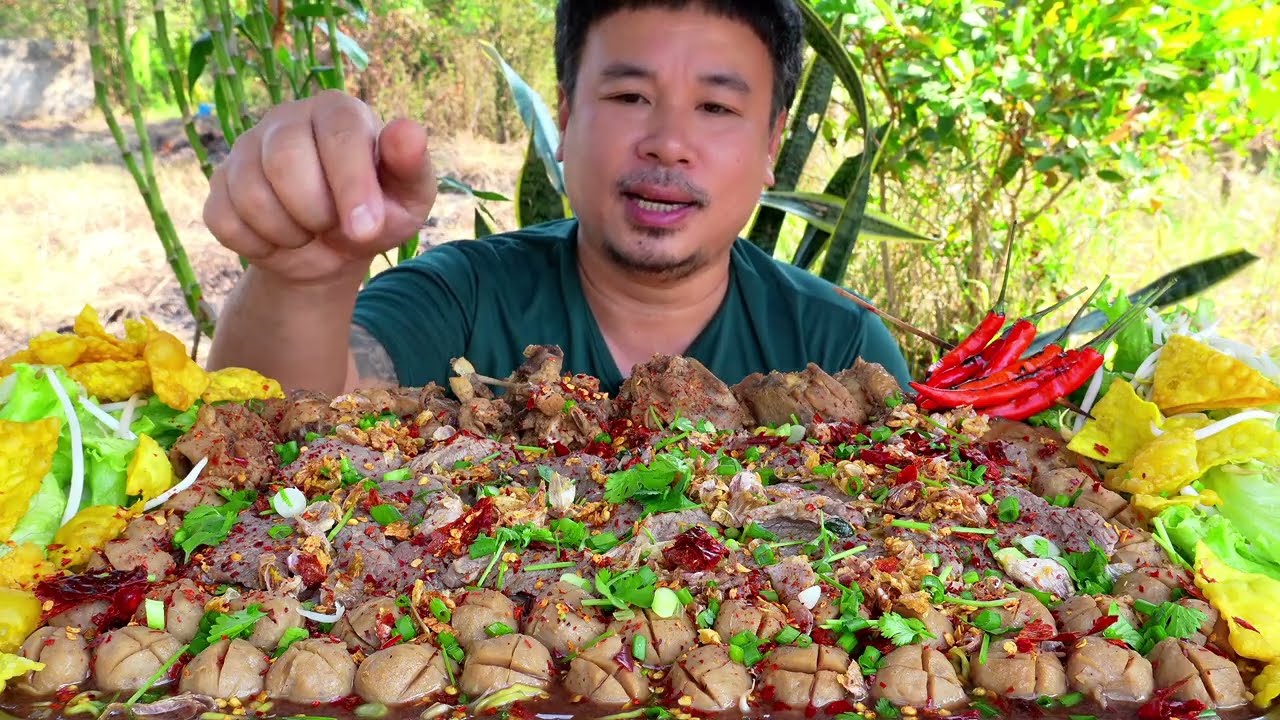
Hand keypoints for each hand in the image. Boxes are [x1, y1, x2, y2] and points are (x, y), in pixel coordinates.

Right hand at [202, 90, 435, 285]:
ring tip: (310, 230)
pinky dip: (259, 245)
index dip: (351, 186)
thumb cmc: (376, 214)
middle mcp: (286, 118)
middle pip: (284, 161)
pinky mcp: (220, 183)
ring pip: (251, 195)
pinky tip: (280, 238)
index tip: (366, 230)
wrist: (334, 251)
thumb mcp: (408, 198)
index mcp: (338, 111)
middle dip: (316, 212)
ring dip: (289, 232)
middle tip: (334, 226)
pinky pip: (225, 220)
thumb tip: (408, 131)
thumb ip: (411, 166)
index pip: (337, 134)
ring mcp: (247, 148)